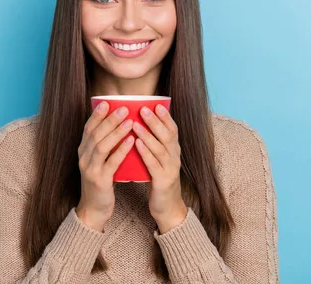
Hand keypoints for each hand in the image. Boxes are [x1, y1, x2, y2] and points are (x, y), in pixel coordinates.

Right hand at [76, 102, 134, 231]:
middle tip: (124, 108)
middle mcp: (83, 158)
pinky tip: (131, 141)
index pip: (88, 129)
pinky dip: (121, 150)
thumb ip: (104, 145)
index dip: (97, 115)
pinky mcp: (99, 180)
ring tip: (130, 121)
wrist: (94, 209)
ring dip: (115, 132)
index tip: (107, 103)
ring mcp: (90, 169)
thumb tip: (116, 126)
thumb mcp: (98, 161)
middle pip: (95, 134)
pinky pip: (110, 162)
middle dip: (109, 119)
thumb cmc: (100, 182)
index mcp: (83, 151)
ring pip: (101, 146)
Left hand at [133, 104, 187, 233]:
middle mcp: (175, 157)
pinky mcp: (163, 181)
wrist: (167, 207)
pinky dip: (145, 153)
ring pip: (160, 148)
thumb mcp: (159, 159)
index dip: (165, 117)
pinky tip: (136, 145)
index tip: (157, 104)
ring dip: (148, 135)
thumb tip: (141, 124)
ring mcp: (170, 169)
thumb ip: (154, 144)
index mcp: (174, 150)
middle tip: (143, 108)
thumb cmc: (159, 179)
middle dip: (155, 121)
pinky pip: (154, 164)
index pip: (172, 129)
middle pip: (167, 135)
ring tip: (135, 124)